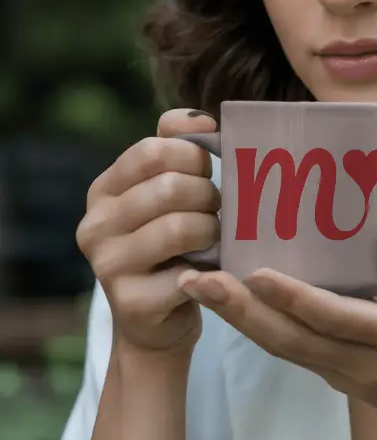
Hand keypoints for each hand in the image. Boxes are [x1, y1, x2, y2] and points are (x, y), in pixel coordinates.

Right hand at [76, 108, 221, 355]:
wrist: (159, 320)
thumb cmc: (173, 246)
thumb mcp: (169, 193)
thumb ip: (179, 147)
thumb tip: (200, 118)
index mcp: (104, 190)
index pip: (152, 150)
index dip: (194, 156)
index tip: (209, 172)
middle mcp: (95, 225)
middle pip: (170, 187)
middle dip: (208, 196)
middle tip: (217, 211)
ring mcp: (107, 265)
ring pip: (180, 228)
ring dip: (213, 231)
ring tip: (216, 239)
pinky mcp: (130, 302)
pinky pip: (186, 273)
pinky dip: (210, 270)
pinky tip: (212, 270)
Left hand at [176, 220, 376, 439]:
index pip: (333, 318)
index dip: (292, 297)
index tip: (253, 272)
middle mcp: (359, 363)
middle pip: (289, 339)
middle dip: (239, 311)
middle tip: (197, 281)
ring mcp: (343, 376)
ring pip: (282, 349)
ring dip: (239, 321)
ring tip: (201, 289)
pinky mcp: (336, 379)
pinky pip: (292, 352)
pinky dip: (261, 329)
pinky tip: (238, 304)